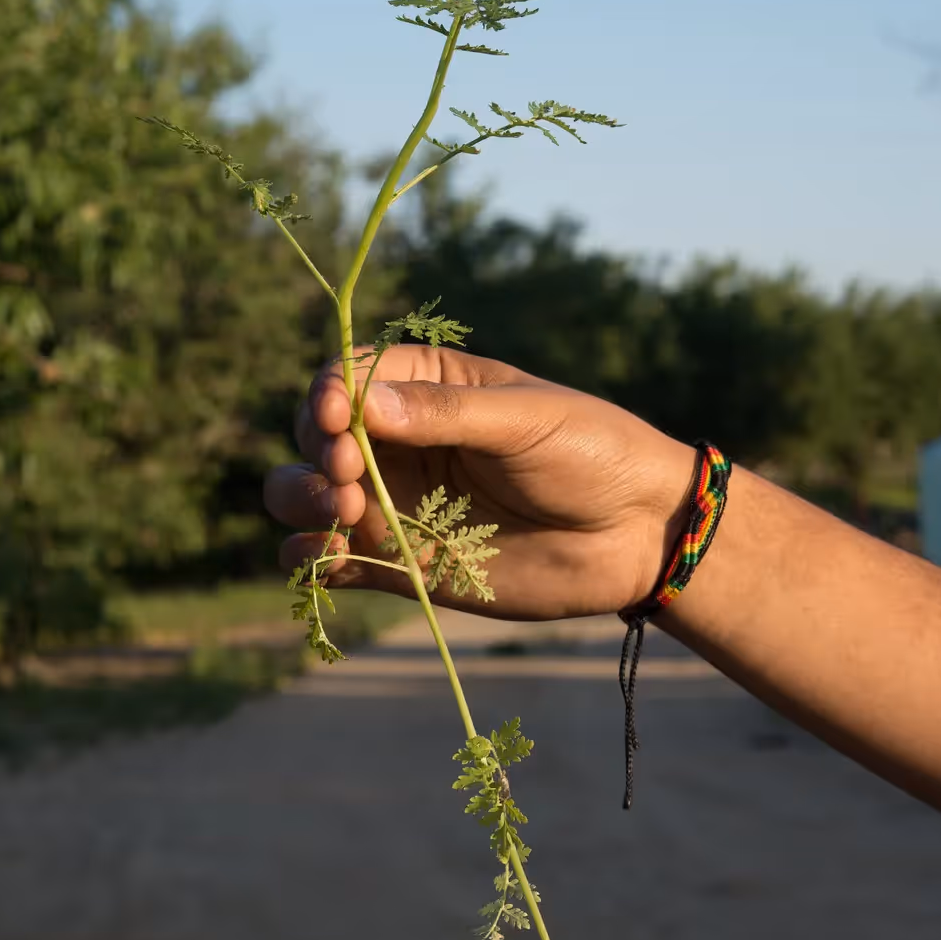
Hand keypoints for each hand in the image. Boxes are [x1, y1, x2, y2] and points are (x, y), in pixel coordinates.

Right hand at [263, 346, 696, 619]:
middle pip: (315, 435)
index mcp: (427, 385)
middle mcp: (399, 441)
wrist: (637, 535)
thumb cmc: (592, 453)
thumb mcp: (524, 419)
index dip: (328, 395)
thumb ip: (444, 414)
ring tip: (347, 514)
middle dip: (318, 451)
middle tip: (350, 475)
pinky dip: (309, 559)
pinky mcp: (400, 563)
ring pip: (306, 495)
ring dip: (303, 501)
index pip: (348, 376)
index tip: (337, 418)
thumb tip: (361, 404)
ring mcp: (395, 502)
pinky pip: (330, 560)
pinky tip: (325, 559)